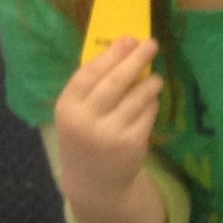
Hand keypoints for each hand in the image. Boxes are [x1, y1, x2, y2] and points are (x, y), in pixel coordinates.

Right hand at [53, 37, 161, 205]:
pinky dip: (151, 104)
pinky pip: (147, 115)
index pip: (89, 73)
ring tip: (155, 78)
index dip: (111, 54)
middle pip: (115, 82)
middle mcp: (85, 121)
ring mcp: (109, 134)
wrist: (93, 183)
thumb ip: (91, 89)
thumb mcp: (76, 115)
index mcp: (67, 108)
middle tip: (151, 44)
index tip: (128, 39)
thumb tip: (123, 52)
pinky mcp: (131, 145)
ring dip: (150, 83)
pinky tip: (151, 101)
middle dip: (136, 60)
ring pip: (136, 98)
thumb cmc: (84, 138)